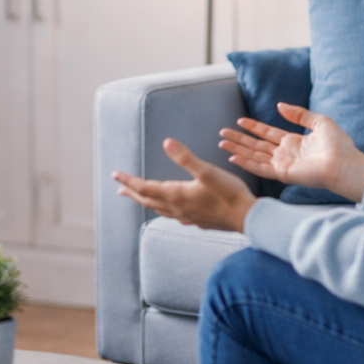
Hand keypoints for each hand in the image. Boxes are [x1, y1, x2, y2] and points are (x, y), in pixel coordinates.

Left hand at [113, 138, 256, 233]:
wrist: (247, 218)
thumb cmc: (229, 193)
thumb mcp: (206, 171)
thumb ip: (185, 158)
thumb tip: (167, 142)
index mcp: (176, 194)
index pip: (145, 187)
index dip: (129, 181)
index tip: (116, 175)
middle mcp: (178, 208)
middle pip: (148, 200)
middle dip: (133, 193)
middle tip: (120, 189)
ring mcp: (187, 217)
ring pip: (160, 210)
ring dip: (147, 202)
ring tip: (140, 199)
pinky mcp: (197, 221)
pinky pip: (175, 216)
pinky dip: (166, 211)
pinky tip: (172, 212)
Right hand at [218, 102, 363, 201]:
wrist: (345, 163)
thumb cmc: (338, 144)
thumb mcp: (319, 121)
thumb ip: (299, 114)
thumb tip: (279, 106)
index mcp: (294, 142)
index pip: (268, 133)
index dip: (253, 127)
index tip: (239, 121)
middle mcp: (285, 154)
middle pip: (256, 145)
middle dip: (239, 139)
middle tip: (222, 133)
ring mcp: (283, 165)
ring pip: (254, 156)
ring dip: (238, 149)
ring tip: (222, 143)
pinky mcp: (283, 174)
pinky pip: (260, 168)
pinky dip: (246, 163)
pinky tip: (233, 157)